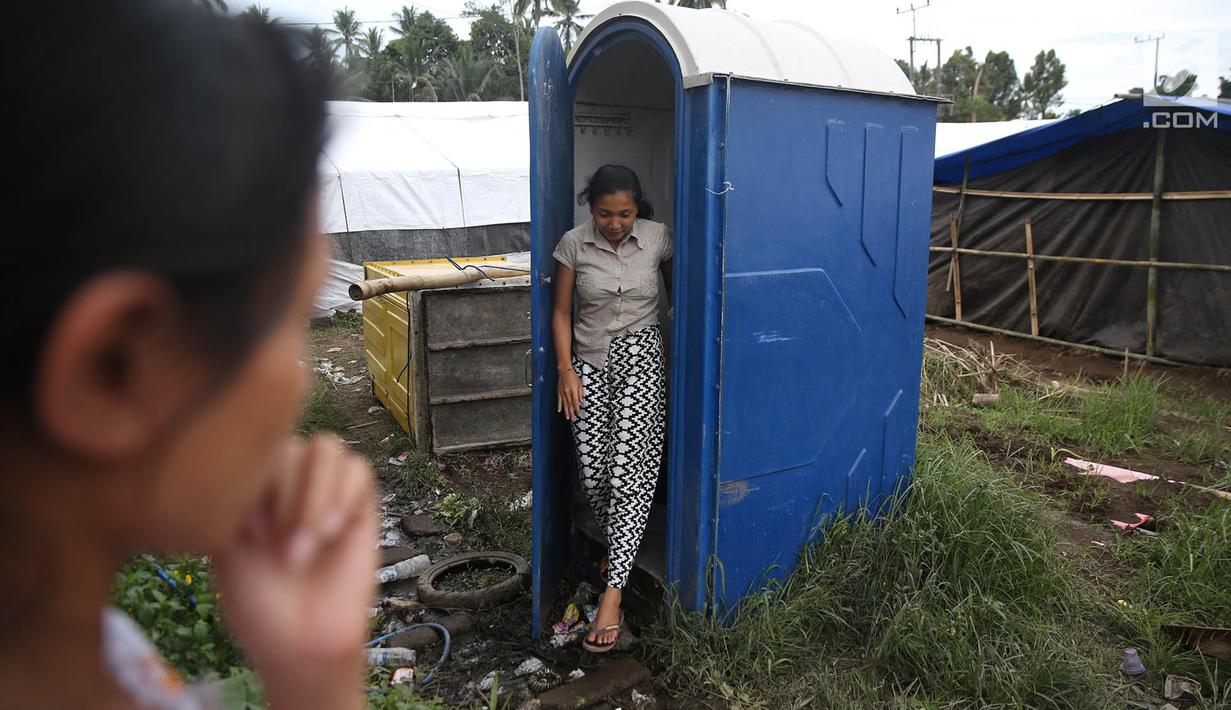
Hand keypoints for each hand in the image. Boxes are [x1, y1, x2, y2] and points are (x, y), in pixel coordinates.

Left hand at [214, 435, 376, 709]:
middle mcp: (288, 484)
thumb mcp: (226, 548)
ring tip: (307, 542)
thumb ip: (236, 497)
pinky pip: (360, 470)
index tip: (249, 532)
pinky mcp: (361, 505)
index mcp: (250, 490)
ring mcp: (326, 492)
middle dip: (283, 493)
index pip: (254, 446)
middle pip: (291, 441)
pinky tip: (331, 531)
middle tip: (277, 542)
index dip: (255, 482)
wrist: (300, 643)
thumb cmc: (259, 606)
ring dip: (312, 495)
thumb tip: (253, 457)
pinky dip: (343, 495)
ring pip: (326, 448)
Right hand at [557, 368, 582, 420]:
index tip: (578, 414)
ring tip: (567, 417)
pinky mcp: (559, 392)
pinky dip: (559, 406)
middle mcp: (567, 393)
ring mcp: (562, 393)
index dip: (577, 409)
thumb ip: (580, 393)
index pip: (575, 402)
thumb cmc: (573, 376)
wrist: (564, 371)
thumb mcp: (580, 384)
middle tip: (573, 419)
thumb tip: (581, 401)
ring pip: (564, 404)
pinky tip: (559, 410)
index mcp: (573, 391)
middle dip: (572, 413)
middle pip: (570, 405)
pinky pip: (559, 400)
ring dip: (566, 411)